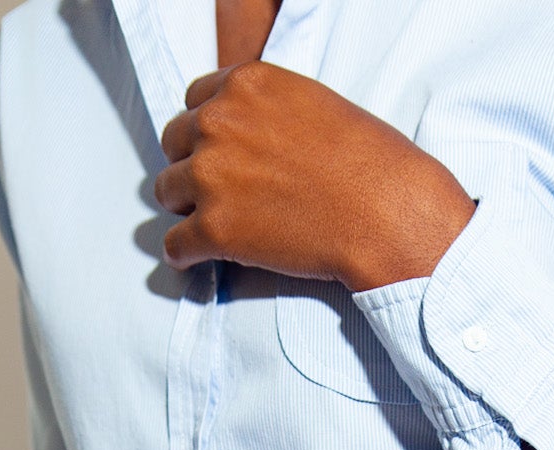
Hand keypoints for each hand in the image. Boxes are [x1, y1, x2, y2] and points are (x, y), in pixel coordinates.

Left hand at [154, 63, 476, 290]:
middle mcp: (218, 122)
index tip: (223, 154)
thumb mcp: (315, 106)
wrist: (387, 216)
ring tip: (213, 226)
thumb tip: (252, 138)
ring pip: (166, 192)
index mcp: (244, 85)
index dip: (208, 131)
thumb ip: (270, 112)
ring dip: (186, 209)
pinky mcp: (215, 230)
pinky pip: (175, 245)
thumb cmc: (370, 164)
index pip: (195, 101)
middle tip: (220, 193)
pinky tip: (195, 260)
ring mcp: (211, 176)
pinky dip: (184, 255)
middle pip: (174, 142)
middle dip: (194, 166)